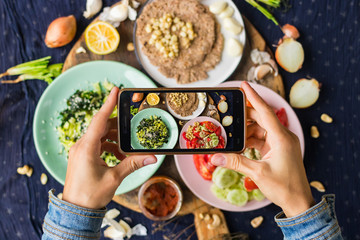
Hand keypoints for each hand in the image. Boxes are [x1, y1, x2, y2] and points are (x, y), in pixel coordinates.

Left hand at [62, 87, 156, 208]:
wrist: (75, 210)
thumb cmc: (91, 195)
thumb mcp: (114, 178)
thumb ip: (132, 164)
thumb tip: (151, 157)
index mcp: (86, 148)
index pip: (99, 120)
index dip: (108, 104)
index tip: (115, 90)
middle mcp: (81, 146)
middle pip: (101, 126)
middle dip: (118, 125)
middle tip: (131, 125)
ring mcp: (80, 151)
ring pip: (99, 135)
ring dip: (114, 138)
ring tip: (127, 148)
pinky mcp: (81, 156)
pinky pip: (96, 144)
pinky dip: (109, 146)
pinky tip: (119, 155)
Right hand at [211, 82, 313, 216]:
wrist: (298, 202)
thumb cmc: (284, 187)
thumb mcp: (257, 173)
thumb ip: (235, 162)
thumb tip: (215, 157)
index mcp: (281, 138)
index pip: (265, 111)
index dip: (253, 97)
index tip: (243, 85)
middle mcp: (283, 136)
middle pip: (261, 118)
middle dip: (245, 116)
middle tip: (229, 113)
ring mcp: (281, 143)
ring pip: (261, 129)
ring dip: (246, 130)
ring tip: (232, 132)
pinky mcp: (278, 150)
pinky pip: (262, 138)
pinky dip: (251, 140)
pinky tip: (240, 144)